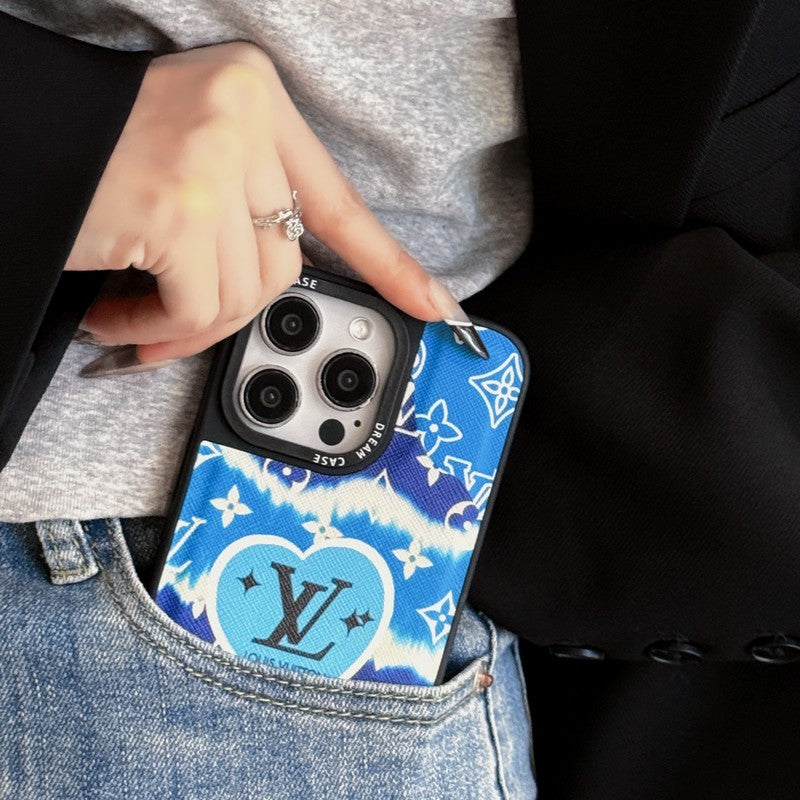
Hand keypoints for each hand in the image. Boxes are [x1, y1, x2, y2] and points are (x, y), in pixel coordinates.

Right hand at [66, 41, 484, 366]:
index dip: (388, 262)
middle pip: (282, 263)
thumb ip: (242, 210)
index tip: (435, 305)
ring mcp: (214, 161)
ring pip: (245, 295)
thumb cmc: (89, 154)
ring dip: (185, 324)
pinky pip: (199, 308)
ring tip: (133, 314)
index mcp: (256, 101)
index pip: (338, 198)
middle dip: (230, 310)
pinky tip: (113, 313)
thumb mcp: (188, 158)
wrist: (7, 130)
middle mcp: (243, 119)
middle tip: (171, 321)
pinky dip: (156, 329)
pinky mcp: (179, 209)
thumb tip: (271, 284)